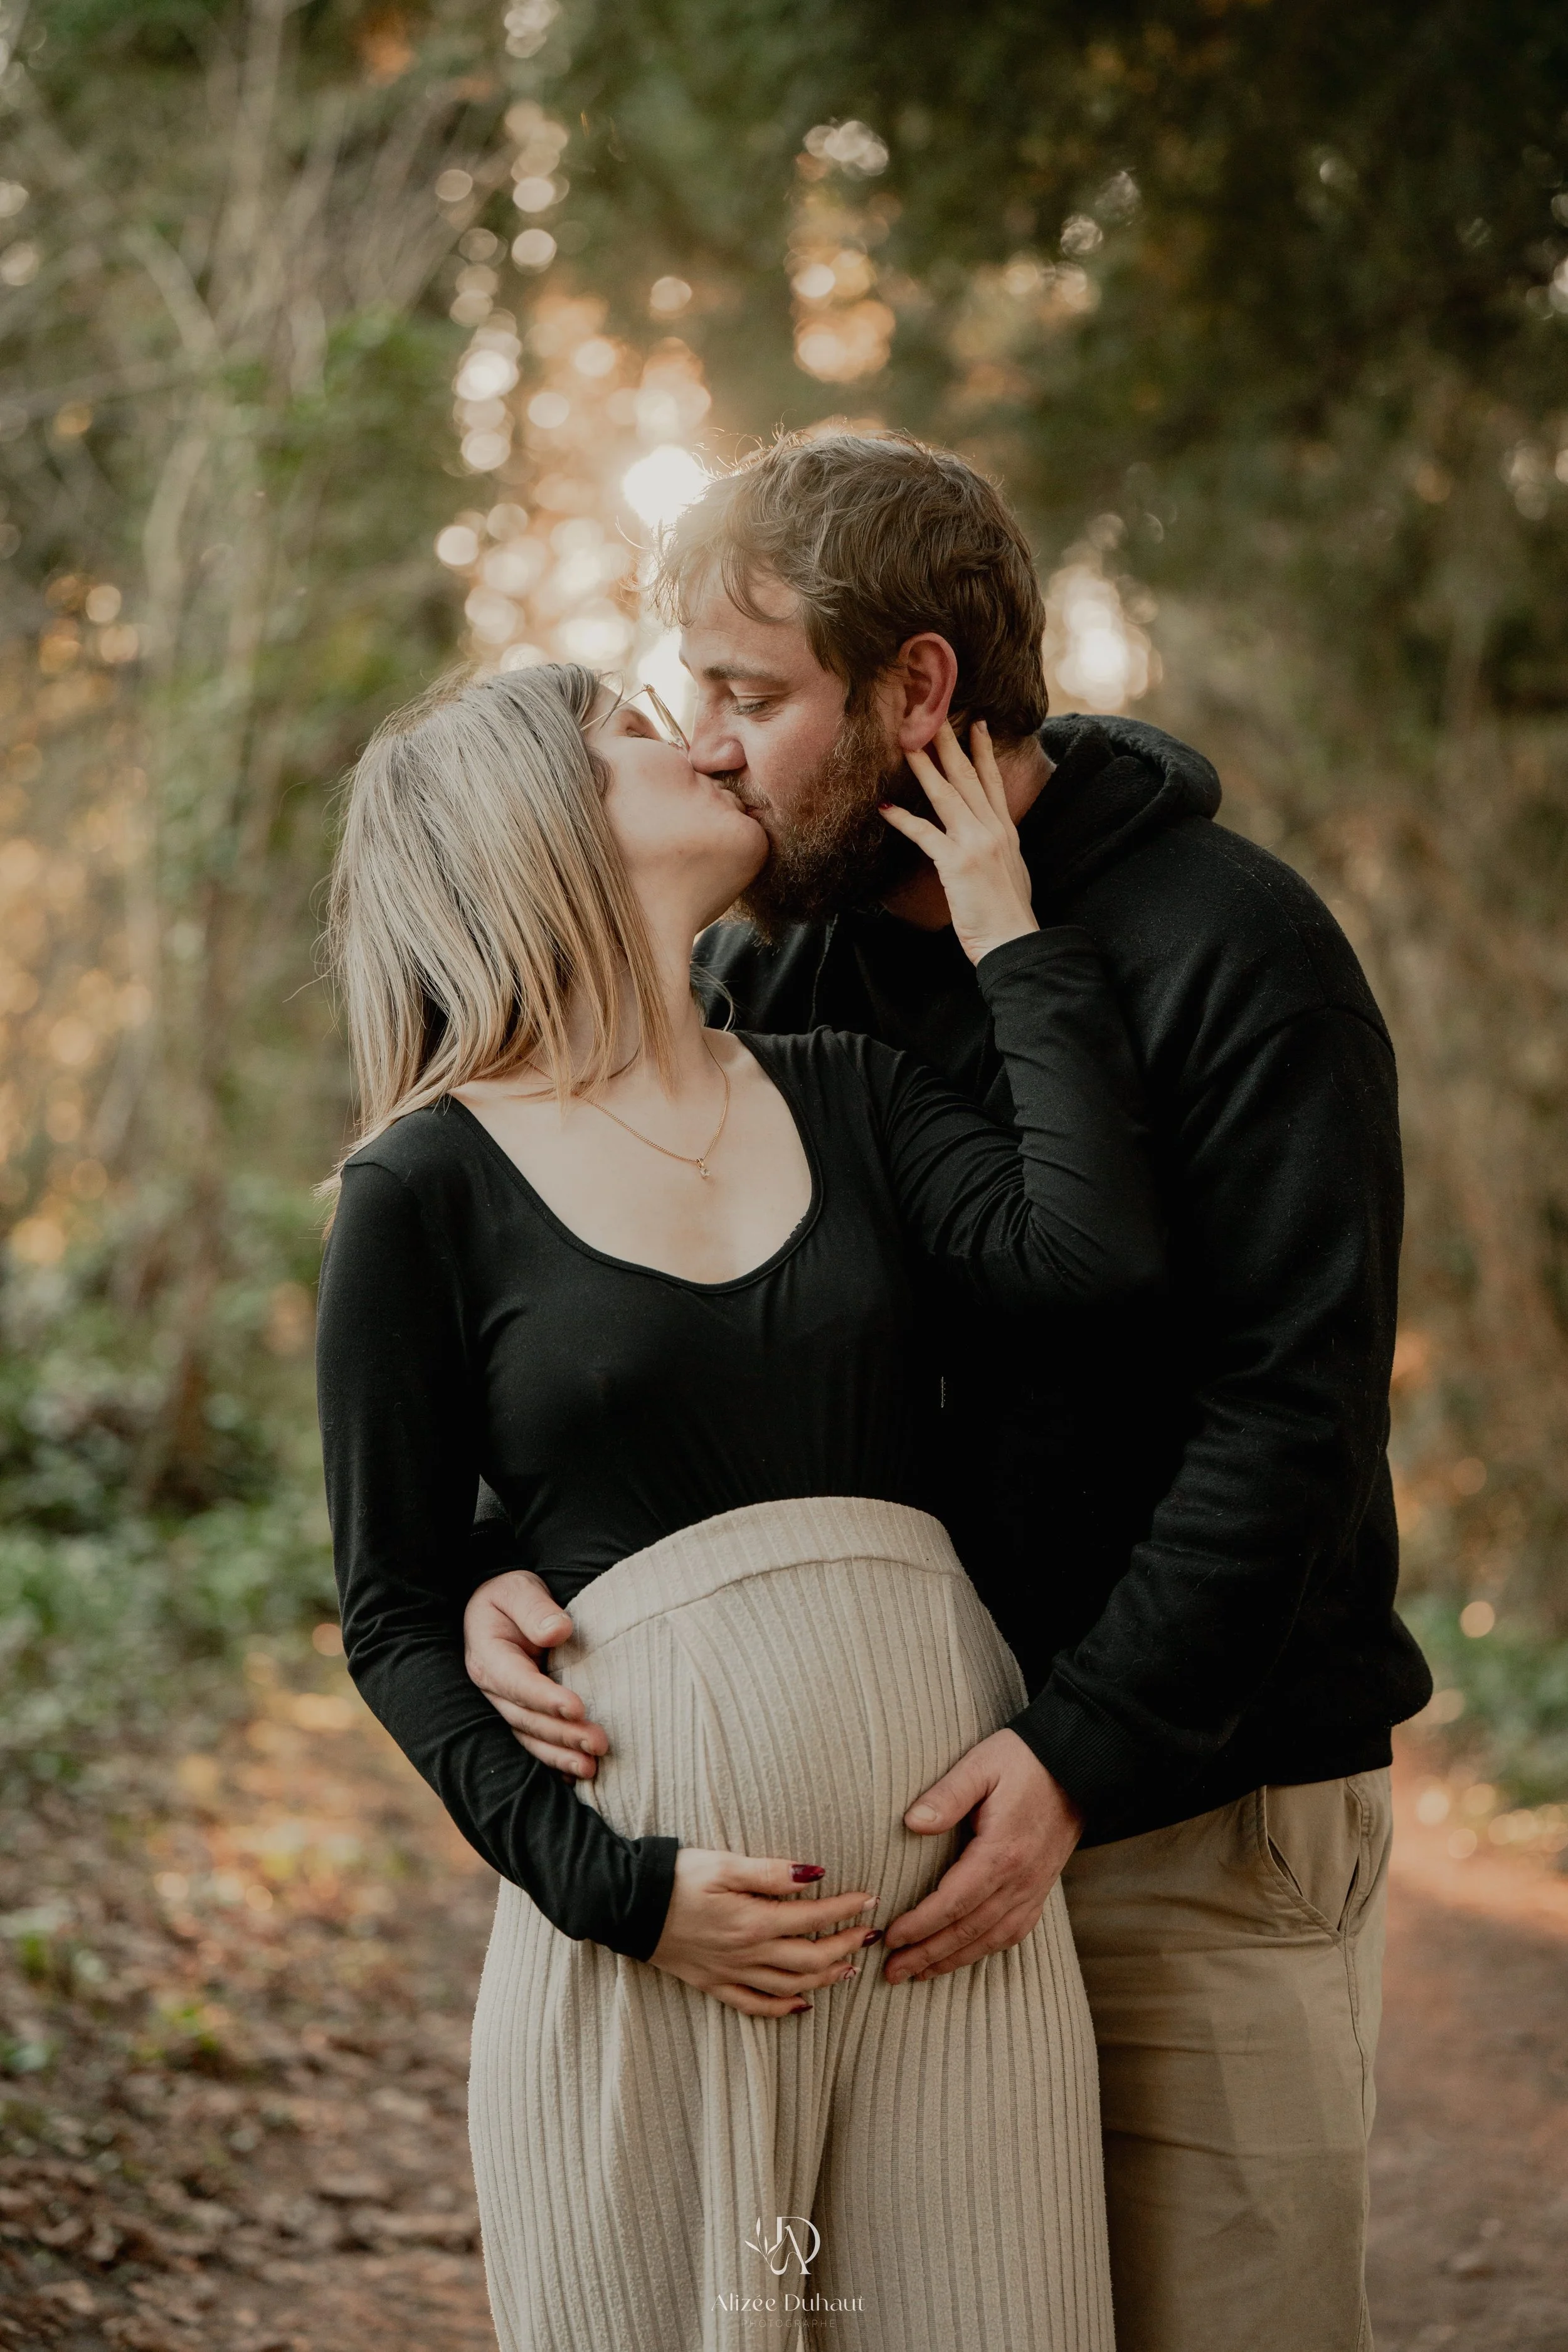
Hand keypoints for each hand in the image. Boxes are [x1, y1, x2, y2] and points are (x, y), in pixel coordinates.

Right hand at [463, 1569, 609, 1778]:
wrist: (499, 1608)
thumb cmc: (511, 1597)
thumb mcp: (519, 1590)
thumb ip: (535, 1609)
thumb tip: (559, 1631)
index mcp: (489, 1658)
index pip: (518, 1683)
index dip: (546, 1699)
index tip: (578, 1707)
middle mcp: (493, 1689)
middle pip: (527, 1718)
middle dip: (563, 1734)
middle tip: (599, 1743)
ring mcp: (504, 1706)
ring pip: (531, 1737)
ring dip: (561, 1755)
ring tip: (591, 1768)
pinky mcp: (520, 1715)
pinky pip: (535, 1743)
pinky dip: (555, 1762)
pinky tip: (577, 1776)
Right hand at [649, 1851, 880, 2015]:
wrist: (628, 1906)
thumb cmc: (677, 1877)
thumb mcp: (724, 1863)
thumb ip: (771, 1872)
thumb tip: (816, 1874)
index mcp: (753, 1921)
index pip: (813, 1918)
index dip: (845, 1909)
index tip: (870, 1900)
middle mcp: (747, 1954)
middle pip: (810, 1959)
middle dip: (845, 1946)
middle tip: (870, 1934)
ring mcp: (731, 1973)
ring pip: (790, 1986)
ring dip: (824, 1978)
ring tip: (848, 1967)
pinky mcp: (713, 1984)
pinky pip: (755, 2005)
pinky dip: (783, 2008)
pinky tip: (802, 2004)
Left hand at [879, 718, 1036, 964]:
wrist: (1015, 940)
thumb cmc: (1008, 916)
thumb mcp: (1011, 872)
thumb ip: (999, 850)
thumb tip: (988, 843)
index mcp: (1006, 831)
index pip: (992, 782)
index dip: (983, 751)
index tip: (976, 723)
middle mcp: (993, 830)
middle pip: (968, 777)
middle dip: (950, 743)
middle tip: (933, 714)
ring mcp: (976, 843)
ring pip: (947, 795)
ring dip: (925, 767)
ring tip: (906, 744)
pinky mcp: (957, 863)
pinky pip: (925, 834)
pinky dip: (903, 819)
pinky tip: (885, 806)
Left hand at [879, 1729, 1082, 1984]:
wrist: (1078, 1765)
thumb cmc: (1024, 1761)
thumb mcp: (980, 1765)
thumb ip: (946, 1795)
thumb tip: (912, 1823)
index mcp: (1001, 1853)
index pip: (952, 1903)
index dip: (919, 1925)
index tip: (891, 1937)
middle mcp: (1020, 1881)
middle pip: (967, 1931)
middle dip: (928, 1955)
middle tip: (892, 1972)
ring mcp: (1034, 1888)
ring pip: (990, 1939)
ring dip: (953, 1960)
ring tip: (920, 1973)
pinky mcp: (1042, 1888)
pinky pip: (1013, 1932)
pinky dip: (986, 1950)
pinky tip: (966, 1955)